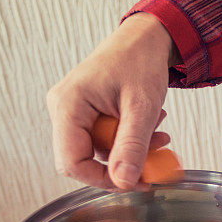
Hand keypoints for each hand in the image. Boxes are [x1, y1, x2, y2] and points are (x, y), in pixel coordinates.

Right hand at [46, 13, 178, 189]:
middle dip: (123, 162)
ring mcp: (73, 111)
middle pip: (84, 159)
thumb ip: (133, 146)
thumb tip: (125, 182)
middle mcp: (63, 109)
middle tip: (156, 158)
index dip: (101, 179)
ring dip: (132, 149)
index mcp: (68, 105)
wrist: (145, 39)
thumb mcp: (142, 107)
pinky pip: (105, 139)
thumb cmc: (140, 61)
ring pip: (100, 151)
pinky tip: (149, 124)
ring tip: (158, 131)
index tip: (134, 182)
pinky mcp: (86, 113)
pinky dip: (130, 139)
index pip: (71, 162)